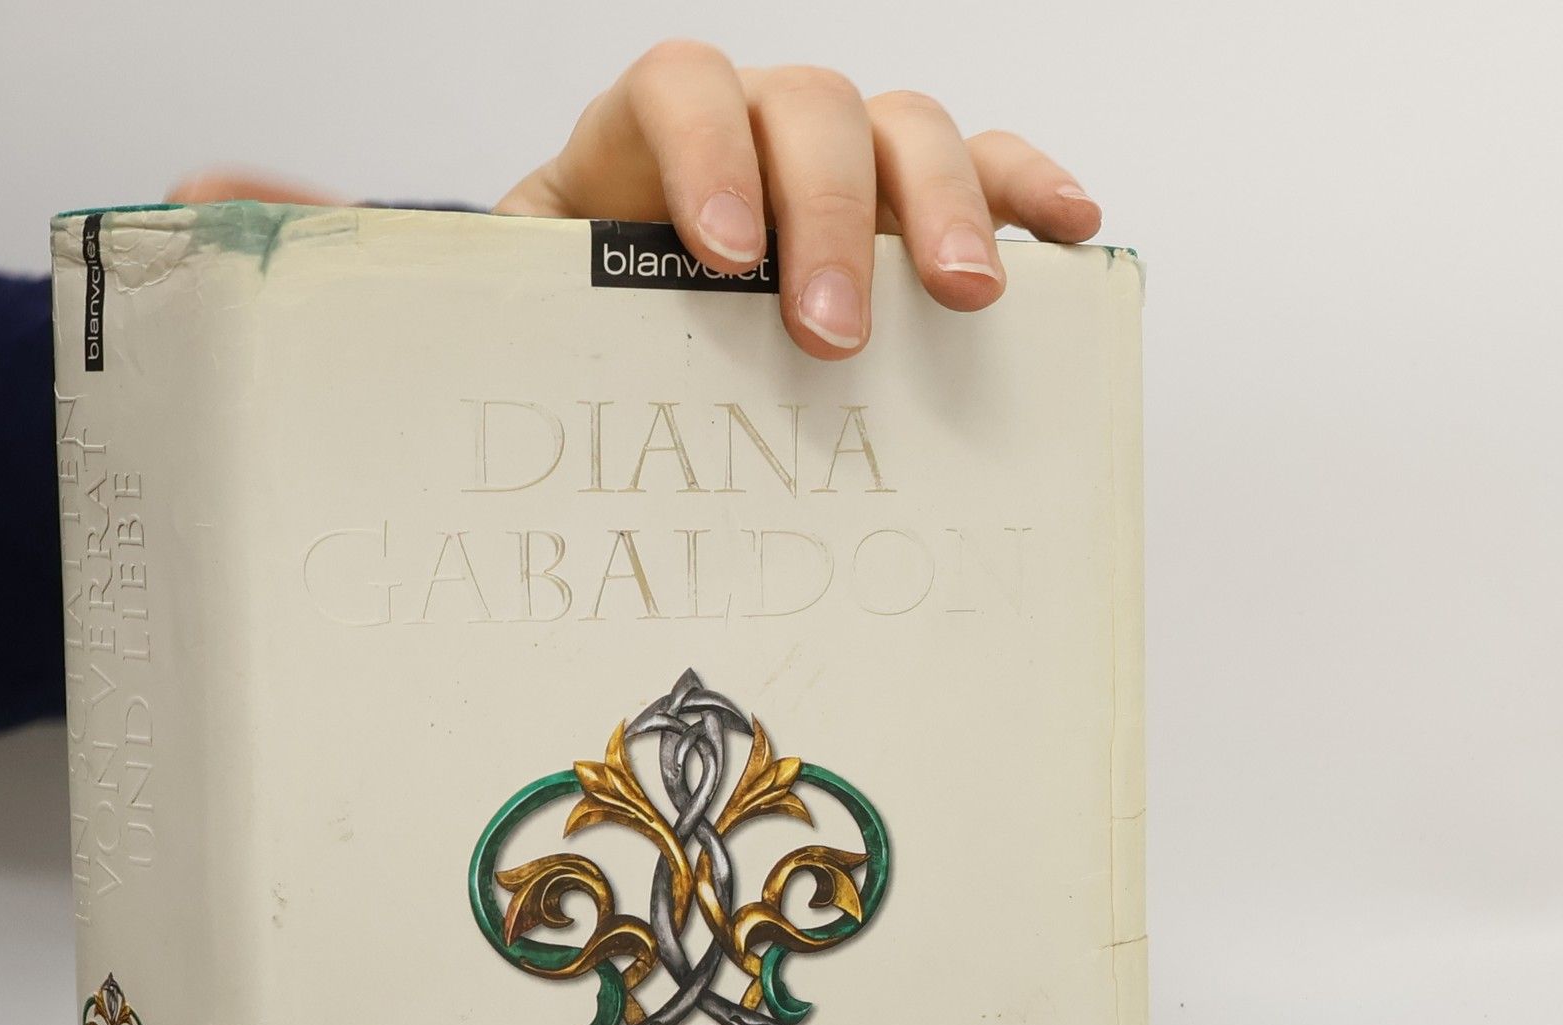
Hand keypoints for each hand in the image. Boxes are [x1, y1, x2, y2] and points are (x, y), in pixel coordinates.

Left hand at [498, 41, 1101, 357]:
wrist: (621, 317)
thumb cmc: (587, 312)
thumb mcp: (543, 307)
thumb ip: (545, 308)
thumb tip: (529, 365)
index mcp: (649, 131)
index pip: (683, 86)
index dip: (708, 153)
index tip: (724, 253)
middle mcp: (756, 121)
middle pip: (812, 110)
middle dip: (830, 220)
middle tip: (833, 333)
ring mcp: (842, 153)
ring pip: (904, 128)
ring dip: (942, 209)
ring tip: (964, 297)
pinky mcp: (907, 198)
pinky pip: (982, 165)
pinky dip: (1025, 190)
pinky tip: (1067, 229)